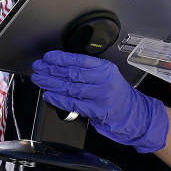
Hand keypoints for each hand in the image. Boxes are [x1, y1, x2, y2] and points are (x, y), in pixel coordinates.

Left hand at [30, 50, 168, 152]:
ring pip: (70, 88)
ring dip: (51, 83)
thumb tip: (59, 65)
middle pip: (72, 74)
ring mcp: (99, 96)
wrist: (132, 112)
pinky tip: (48, 95)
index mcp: (105, 69)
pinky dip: (58, 99)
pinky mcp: (96, 110)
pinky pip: (72, 103)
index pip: (79, 60)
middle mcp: (103, 81)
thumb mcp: (106, 75)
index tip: (48, 57)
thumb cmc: (115, 92)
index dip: (61, 58)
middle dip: (51, 70)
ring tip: (39, 79)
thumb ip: (87, 70)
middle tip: (38, 67)